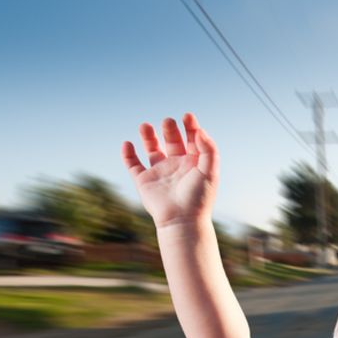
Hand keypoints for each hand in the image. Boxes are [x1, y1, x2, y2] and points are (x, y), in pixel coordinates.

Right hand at [121, 113, 217, 229]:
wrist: (181, 221)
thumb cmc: (198, 199)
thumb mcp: (210, 171)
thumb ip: (209, 150)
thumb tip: (200, 131)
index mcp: (194, 163)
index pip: (192, 139)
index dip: (190, 126)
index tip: (187, 116)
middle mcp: (177, 166)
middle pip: (172, 140)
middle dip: (169, 129)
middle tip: (168, 122)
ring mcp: (160, 173)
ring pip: (152, 149)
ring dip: (148, 136)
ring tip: (145, 125)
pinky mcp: (144, 181)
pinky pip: (133, 165)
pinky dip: (128, 154)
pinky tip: (128, 143)